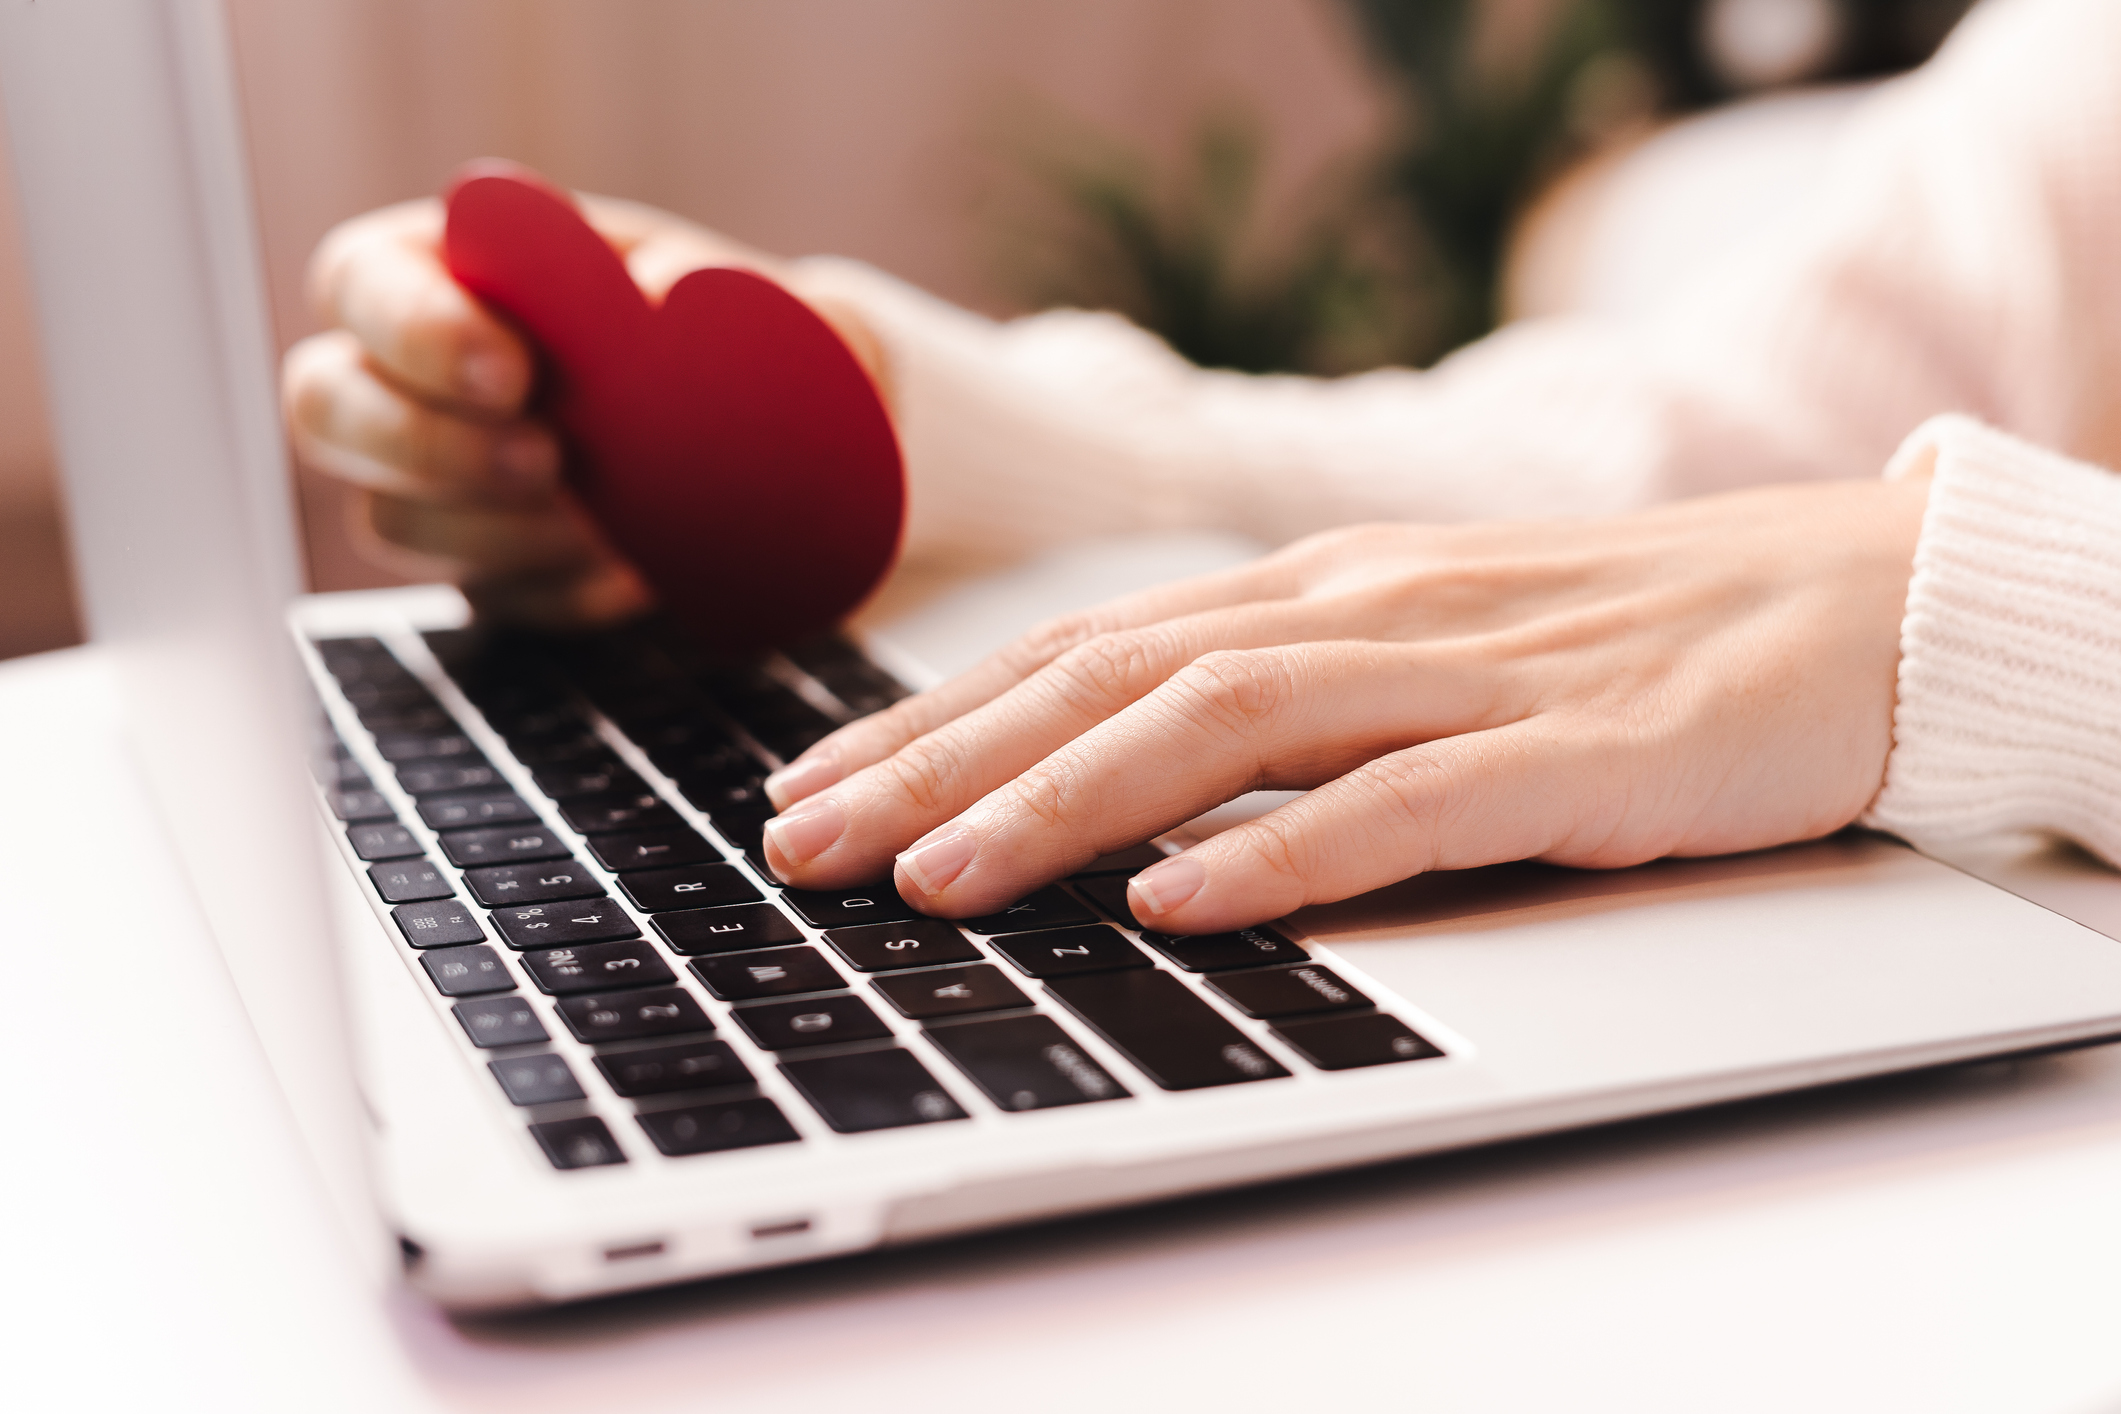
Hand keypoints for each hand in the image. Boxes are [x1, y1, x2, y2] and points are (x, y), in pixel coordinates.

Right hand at [281, 194, 886, 626]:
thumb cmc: (736, 329)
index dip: (416, 330)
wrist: (795, 433)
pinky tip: (633, 576)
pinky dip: (562, 594)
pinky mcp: (488, 573)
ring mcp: (436, 484)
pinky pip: (489, 599)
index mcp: (447, 266)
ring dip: (502, 532)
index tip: (514, 370)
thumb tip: (659, 294)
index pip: (360, 282)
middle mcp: (410, 375)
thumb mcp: (732, 286)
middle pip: (327, 409)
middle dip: (425, 445)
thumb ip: (695, 281)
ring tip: (610, 527)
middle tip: (547, 461)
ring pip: (396, 521)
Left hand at [759, 477, 1931, 933]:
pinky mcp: (1573, 750)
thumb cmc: (1612, 640)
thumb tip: (1120, 796)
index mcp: (1313, 591)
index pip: (1083, 652)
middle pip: (1112, 679)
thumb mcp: (1414, 648)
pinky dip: (1285, 851)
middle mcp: (1362, 611)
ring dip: (1067, 802)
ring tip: (940, 876)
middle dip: (941, 764)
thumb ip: (1279, 701)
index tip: (813, 793)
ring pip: (1225, 724)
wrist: (1846, 599)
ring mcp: (1466, 674)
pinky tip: (1190, 903)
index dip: (934, 721)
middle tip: (805, 847)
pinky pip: (1407, 801)